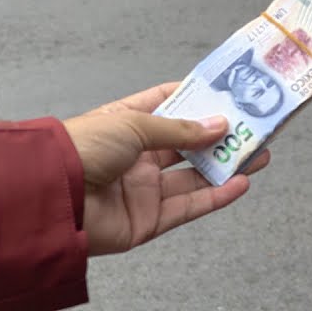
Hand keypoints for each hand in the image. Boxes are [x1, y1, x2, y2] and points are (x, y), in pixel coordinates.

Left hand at [62, 82, 270, 255]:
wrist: (52, 198)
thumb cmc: (82, 149)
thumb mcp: (134, 125)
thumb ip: (181, 129)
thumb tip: (219, 125)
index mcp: (127, 124)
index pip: (167, 104)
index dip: (197, 98)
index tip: (228, 92)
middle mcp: (137, 155)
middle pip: (187, 144)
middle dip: (220, 136)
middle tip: (253, 127)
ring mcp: (144, 188)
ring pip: (195, 176)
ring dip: (227, 165)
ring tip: (259, 153)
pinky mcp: (149, 219)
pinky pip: (190, 206)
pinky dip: (217, 196)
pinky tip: (240, 182)